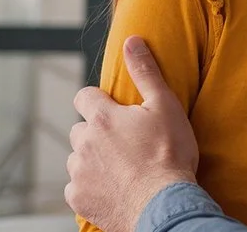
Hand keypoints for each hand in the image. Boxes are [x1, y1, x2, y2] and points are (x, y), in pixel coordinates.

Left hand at [66, 36, 199, 231]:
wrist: (163, 204)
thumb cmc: (169, 153)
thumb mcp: (165, 105)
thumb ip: (145, 72)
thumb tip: (132, 41)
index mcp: (103, 118)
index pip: (83, 97)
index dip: (97, 100)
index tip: (114, 110)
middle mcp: (83, 143)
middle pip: (79, 129)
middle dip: (96, 132)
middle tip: (125, 143)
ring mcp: (78, 172)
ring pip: (78, 158)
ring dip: (93, 159)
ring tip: (122, 167)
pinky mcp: (79, 198)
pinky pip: (77, 186)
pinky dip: (92, 185)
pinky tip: (115, 187)